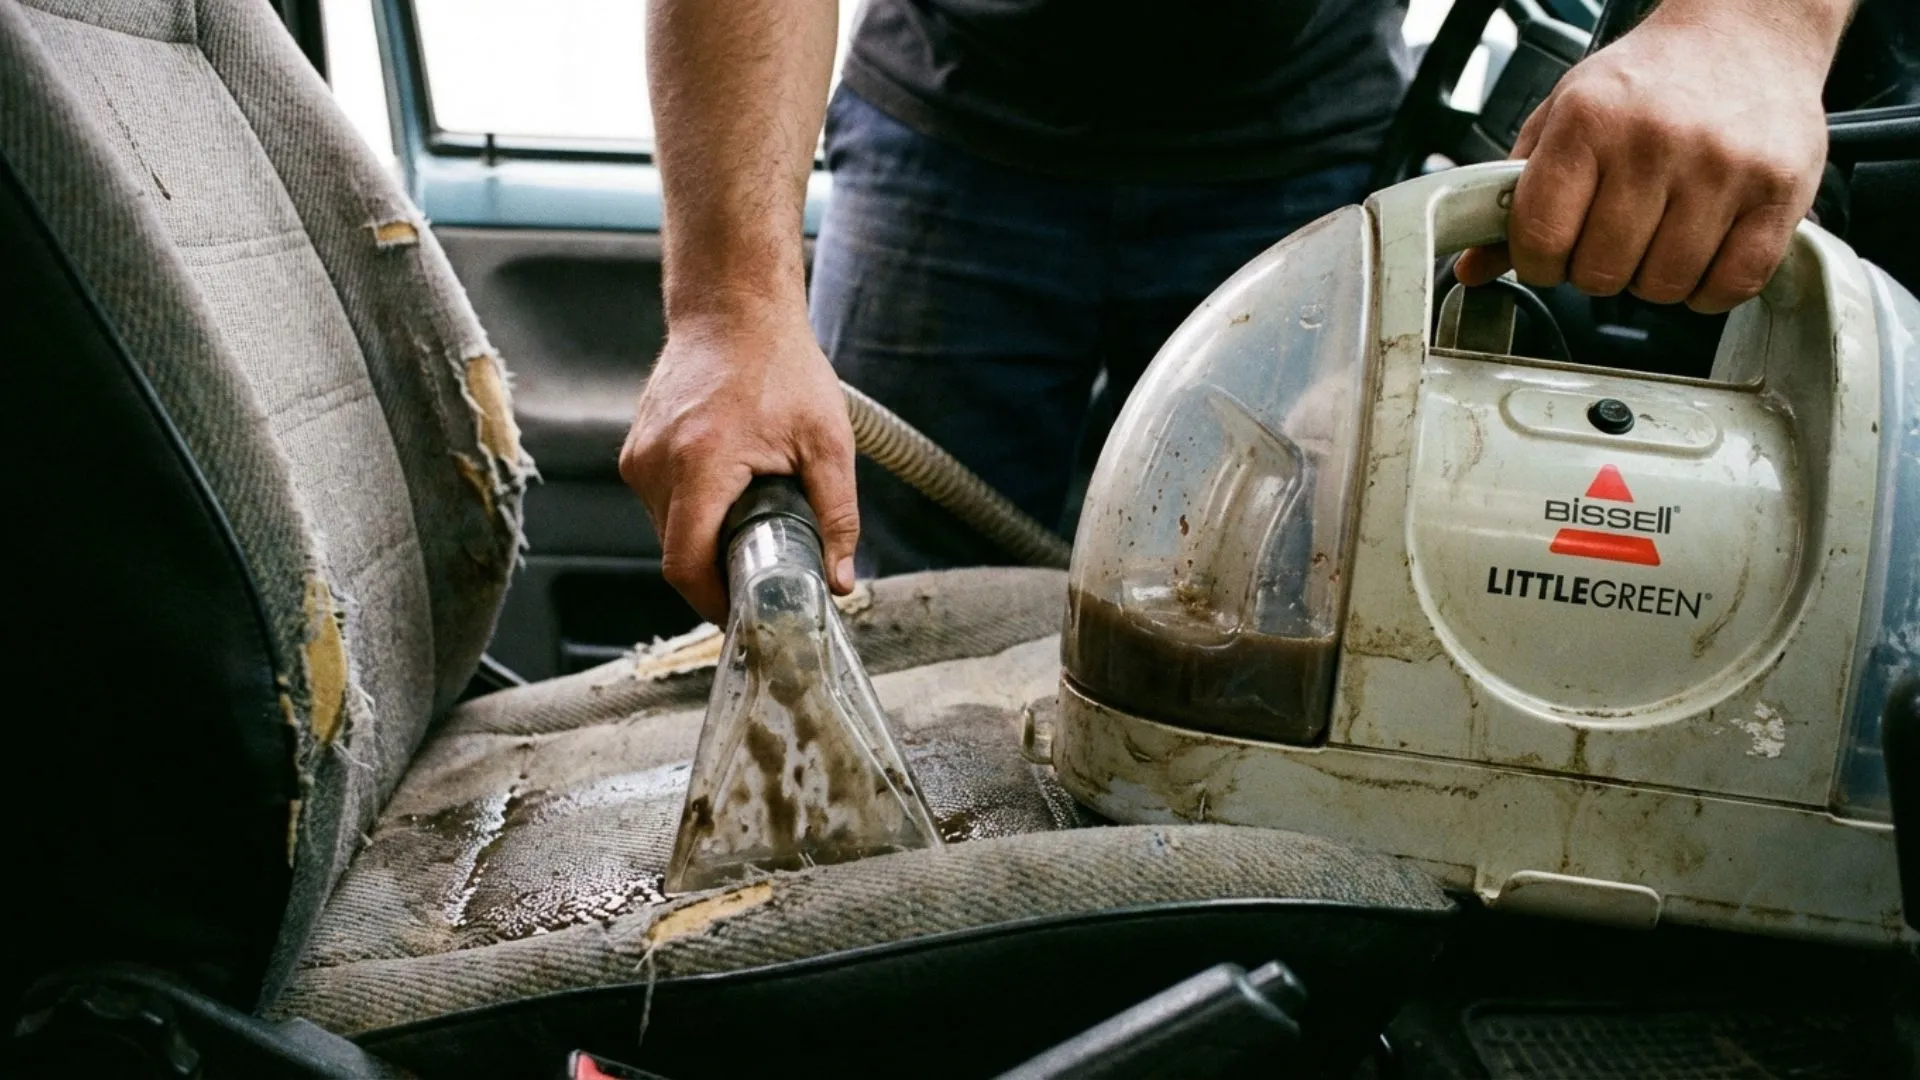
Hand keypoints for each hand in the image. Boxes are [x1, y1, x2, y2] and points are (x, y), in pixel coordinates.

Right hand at [620, 304, 858, 623]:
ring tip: (749, 531)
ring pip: (665, 531)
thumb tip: (842, 581)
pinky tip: (728, 500)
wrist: (734, 309)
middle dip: (715, 576)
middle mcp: (656, 463)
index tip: (744, 616)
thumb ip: (837, 516)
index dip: (712, 604)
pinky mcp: (635, 449)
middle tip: (761, 580)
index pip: (685, 565)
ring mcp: (638, 455)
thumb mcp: (827, 443)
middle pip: (675, 554)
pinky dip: (691, 515)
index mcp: (700, 464)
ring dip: (703, 543)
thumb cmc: (780, 366)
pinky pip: (659, 504)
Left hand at [1456, 1, 1841, 313]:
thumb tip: (1472, 269)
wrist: (1744, 32)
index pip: (1540, 237)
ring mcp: (1724, 166)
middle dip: (1597, 268)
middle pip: (1601, 273)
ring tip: (1660, 234)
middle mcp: (1656, 140)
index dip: (1539, 260)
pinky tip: (1702, 252)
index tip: (1552, 250)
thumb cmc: (1646, 81)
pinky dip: (1710, 288)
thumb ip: (1514, 195)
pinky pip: (1733, 285)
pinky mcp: (1781, 190)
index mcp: (1588, 121)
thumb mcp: (1562, 119)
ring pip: (1664, 287)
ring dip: (1653, 279)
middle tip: (1612, 235)